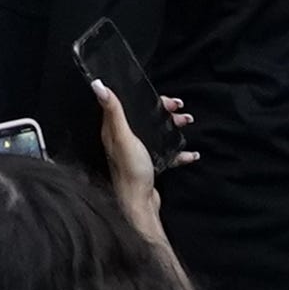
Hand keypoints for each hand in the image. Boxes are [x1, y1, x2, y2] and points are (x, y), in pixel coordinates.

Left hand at [89, 83, 179, 259]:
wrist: (140, 204)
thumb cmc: (130, 171)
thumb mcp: (123, 136)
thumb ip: (113, 110)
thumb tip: (98, 84)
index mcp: (114, 131)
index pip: (126, 105)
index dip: (145, 97)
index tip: (165, 98)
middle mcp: (124, 140)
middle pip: (145, 118)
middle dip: (165, 112)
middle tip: (180, 110)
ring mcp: (137, 153)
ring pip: (157, 132)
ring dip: (173, 126)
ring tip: (186, 124)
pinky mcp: (149, 165)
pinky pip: (166, 152)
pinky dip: (178, 150)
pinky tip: (190, 153)